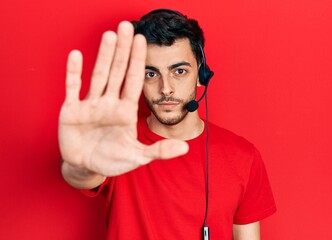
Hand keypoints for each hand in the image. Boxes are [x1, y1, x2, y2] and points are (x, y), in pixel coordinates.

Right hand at [59, 21, 188, 176]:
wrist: (87, 167)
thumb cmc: (112, 160)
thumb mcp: (137, 157)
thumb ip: (160, 151)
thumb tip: (186, 148)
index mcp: (125, 110)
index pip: (134, 80)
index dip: (138, 61)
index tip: (143, 40)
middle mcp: (109, 103)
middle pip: (118, 71)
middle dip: (123, 50)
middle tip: (127, 26)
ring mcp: (90, 105)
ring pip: (99, 75)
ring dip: (104, 56)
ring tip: (110, 35)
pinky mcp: (71, 111)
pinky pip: (73, 89)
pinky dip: (74, 73)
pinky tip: (76, 55)